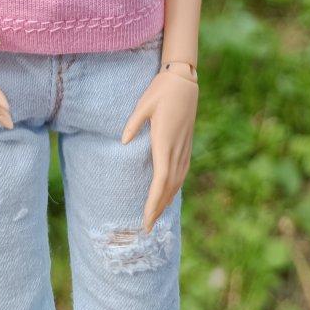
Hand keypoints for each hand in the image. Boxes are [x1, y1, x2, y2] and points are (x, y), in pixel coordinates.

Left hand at [121, 70, 198, 232]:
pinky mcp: (186, 145)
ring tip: (156, 216)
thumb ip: (133, 124)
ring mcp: (184, 148)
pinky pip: (181, 172)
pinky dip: (174, 188)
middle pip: (168, 188)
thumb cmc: (161, 90)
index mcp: (164, 142)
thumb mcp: (143, 104)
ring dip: (166, 200)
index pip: (160, 181)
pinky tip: (168, 193)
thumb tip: (123, 141)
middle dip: (158, 209)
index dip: (153, 203)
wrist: (184, 81)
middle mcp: (176, 150)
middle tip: (147, 228)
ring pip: (176, 182)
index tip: (146, 220)